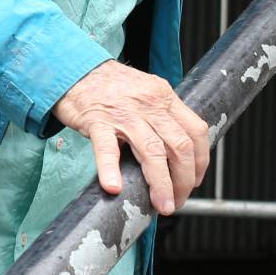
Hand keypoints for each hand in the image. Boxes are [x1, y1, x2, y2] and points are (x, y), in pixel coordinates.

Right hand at [51, 61, 210, 215]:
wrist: (74, 69)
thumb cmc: (109, 86)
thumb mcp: (145, 92)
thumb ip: (161, 115)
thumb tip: (177, 151)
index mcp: (163, 96)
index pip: (196, 130)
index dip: (200, 161)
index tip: (194, 180)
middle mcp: (148, 103)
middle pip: (179, 146)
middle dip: (184, 180)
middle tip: (177, 200)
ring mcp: (123, 112)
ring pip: (152, 151)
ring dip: (161, 184)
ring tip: (161, 205)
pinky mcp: (96, 120)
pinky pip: (107, 148)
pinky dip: (111, 170)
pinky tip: (114, 187)